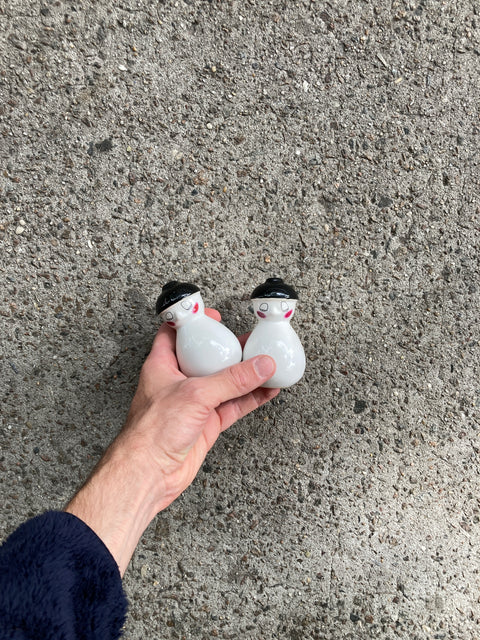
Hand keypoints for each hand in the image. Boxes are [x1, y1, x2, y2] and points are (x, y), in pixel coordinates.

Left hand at [66, 309, 278, 574]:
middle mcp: (178, 382)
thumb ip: (231, 380)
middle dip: (229, 349)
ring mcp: (194, 404)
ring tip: (269, 363)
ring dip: (246, 375)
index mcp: (163, 365)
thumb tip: (261, 365)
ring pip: (225, 383)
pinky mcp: (206, 424)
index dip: (193, 322)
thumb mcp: (195, 395)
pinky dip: (252, 398)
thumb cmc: (152, 432)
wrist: (148, 474)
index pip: (175, 333)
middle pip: (206, 357)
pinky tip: (268, 390)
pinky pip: (234, 406)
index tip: (214, 316)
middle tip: (252, 340)